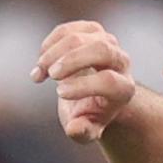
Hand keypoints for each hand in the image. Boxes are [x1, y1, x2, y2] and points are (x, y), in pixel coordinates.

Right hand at [33, 20, 135, 143]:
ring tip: (39, 73)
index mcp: (124, 88)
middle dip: (73, 60)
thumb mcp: (86, 129)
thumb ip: (83, 132)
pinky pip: (69, 30)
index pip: (108, 81)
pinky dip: (50, 44)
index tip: (60, 93)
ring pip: (82, 36)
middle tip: (51, 74)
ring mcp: (107, 42)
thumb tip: (75, 128)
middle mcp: (121, 61)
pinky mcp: (91, 31)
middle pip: (102, 50)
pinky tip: (41, 61)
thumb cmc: (88, 114)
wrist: (92, 94)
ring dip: (54, 53)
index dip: (83, 86)